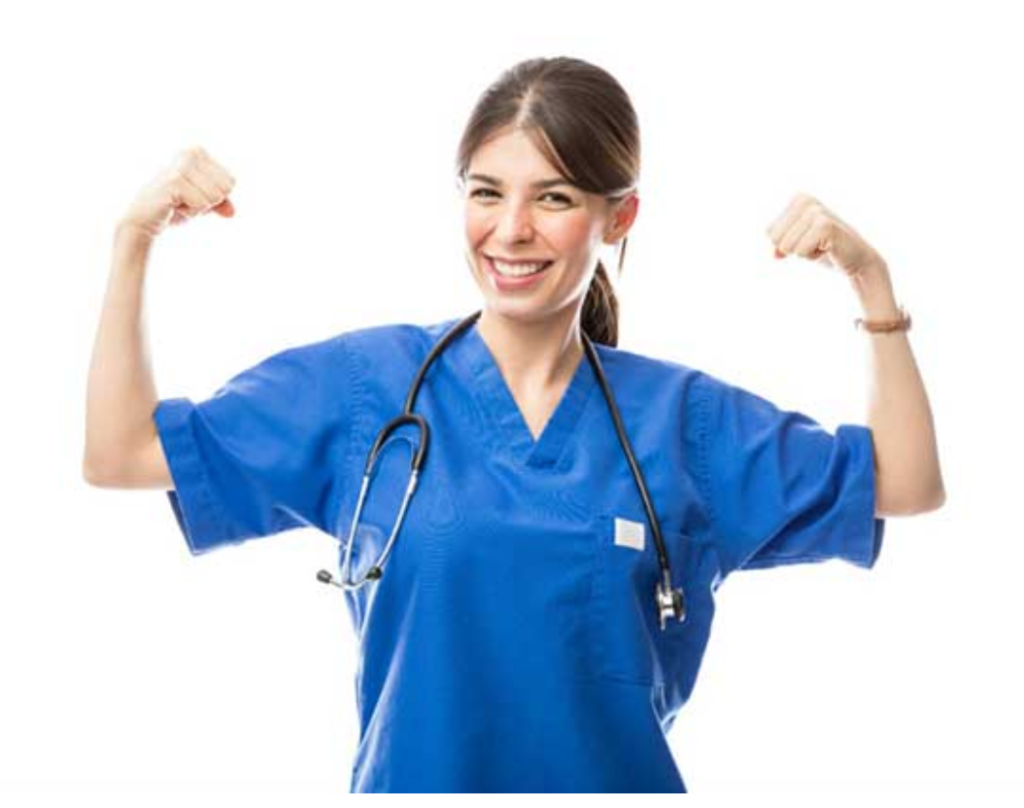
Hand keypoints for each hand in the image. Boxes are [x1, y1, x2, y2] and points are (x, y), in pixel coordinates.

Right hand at [118, 146, 236, 241]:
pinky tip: (173, 206)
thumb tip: (232, 212)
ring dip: (198, 208)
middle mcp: (190, 153)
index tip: (192, 194)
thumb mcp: (203, 203)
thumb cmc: (174, 206)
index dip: (214, 196)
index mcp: (198, 152)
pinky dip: (190, 212)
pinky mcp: (174, 181)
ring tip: (178, 202)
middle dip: (208, 202)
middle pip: (225, 189)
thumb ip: (221, 203)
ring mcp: (181, 166)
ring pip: (214, 197)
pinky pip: (201, 204)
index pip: (230, 182)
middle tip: (185, 200)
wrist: (145, 219)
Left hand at [765, 192, 886, 280]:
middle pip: (775, 239)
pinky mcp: (825, 225)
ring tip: (823, 246)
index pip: (770, 233)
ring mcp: (816, 211)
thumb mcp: (796, 245)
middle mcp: (805, 200)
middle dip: (794, 249)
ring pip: (786, 246)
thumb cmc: (824, 249)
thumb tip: (774, 254)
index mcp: (797, 199)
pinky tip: (828, 249)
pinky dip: (812, 257)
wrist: (857, 259)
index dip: (787, 244)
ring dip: (804, 253)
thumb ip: (779, 245)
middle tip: (816, 244)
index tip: (809, 240)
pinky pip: (800, 251)